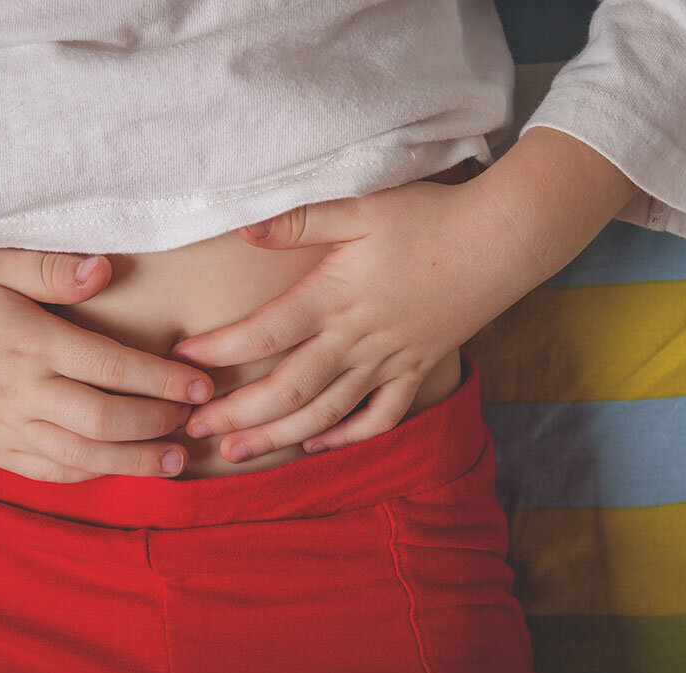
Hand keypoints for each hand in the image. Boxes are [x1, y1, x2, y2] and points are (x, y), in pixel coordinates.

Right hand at [0, 248, 214, 481]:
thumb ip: (47, 267)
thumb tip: (104, 270)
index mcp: (29, 342)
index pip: (110, 365)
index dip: (162, 379)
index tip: (199, 384)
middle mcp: (20, 391)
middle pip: (104, 418)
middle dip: (157, 423)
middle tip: (195, 420)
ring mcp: (6, 428)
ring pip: (82, 454)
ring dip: (135, 460)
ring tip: (177, 460)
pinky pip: (50, 472)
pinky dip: (92, 473)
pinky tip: (121, 467)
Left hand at [169, 128, 641, 464]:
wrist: (503, 239)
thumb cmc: (430, 216)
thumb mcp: (362, 206)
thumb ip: (300, 220)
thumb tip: (245, 230)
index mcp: (336, 297)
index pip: (265, 333)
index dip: (219, 350)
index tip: (182, 360)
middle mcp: (357, 338)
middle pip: (287, 388)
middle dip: (237, 413)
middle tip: (192, 430)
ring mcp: (389, 361)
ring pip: (326, 413)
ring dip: (278, 437)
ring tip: (236, 454)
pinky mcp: (417, 369)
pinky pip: (380, 416)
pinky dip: (348, 436)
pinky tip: (316, 446)